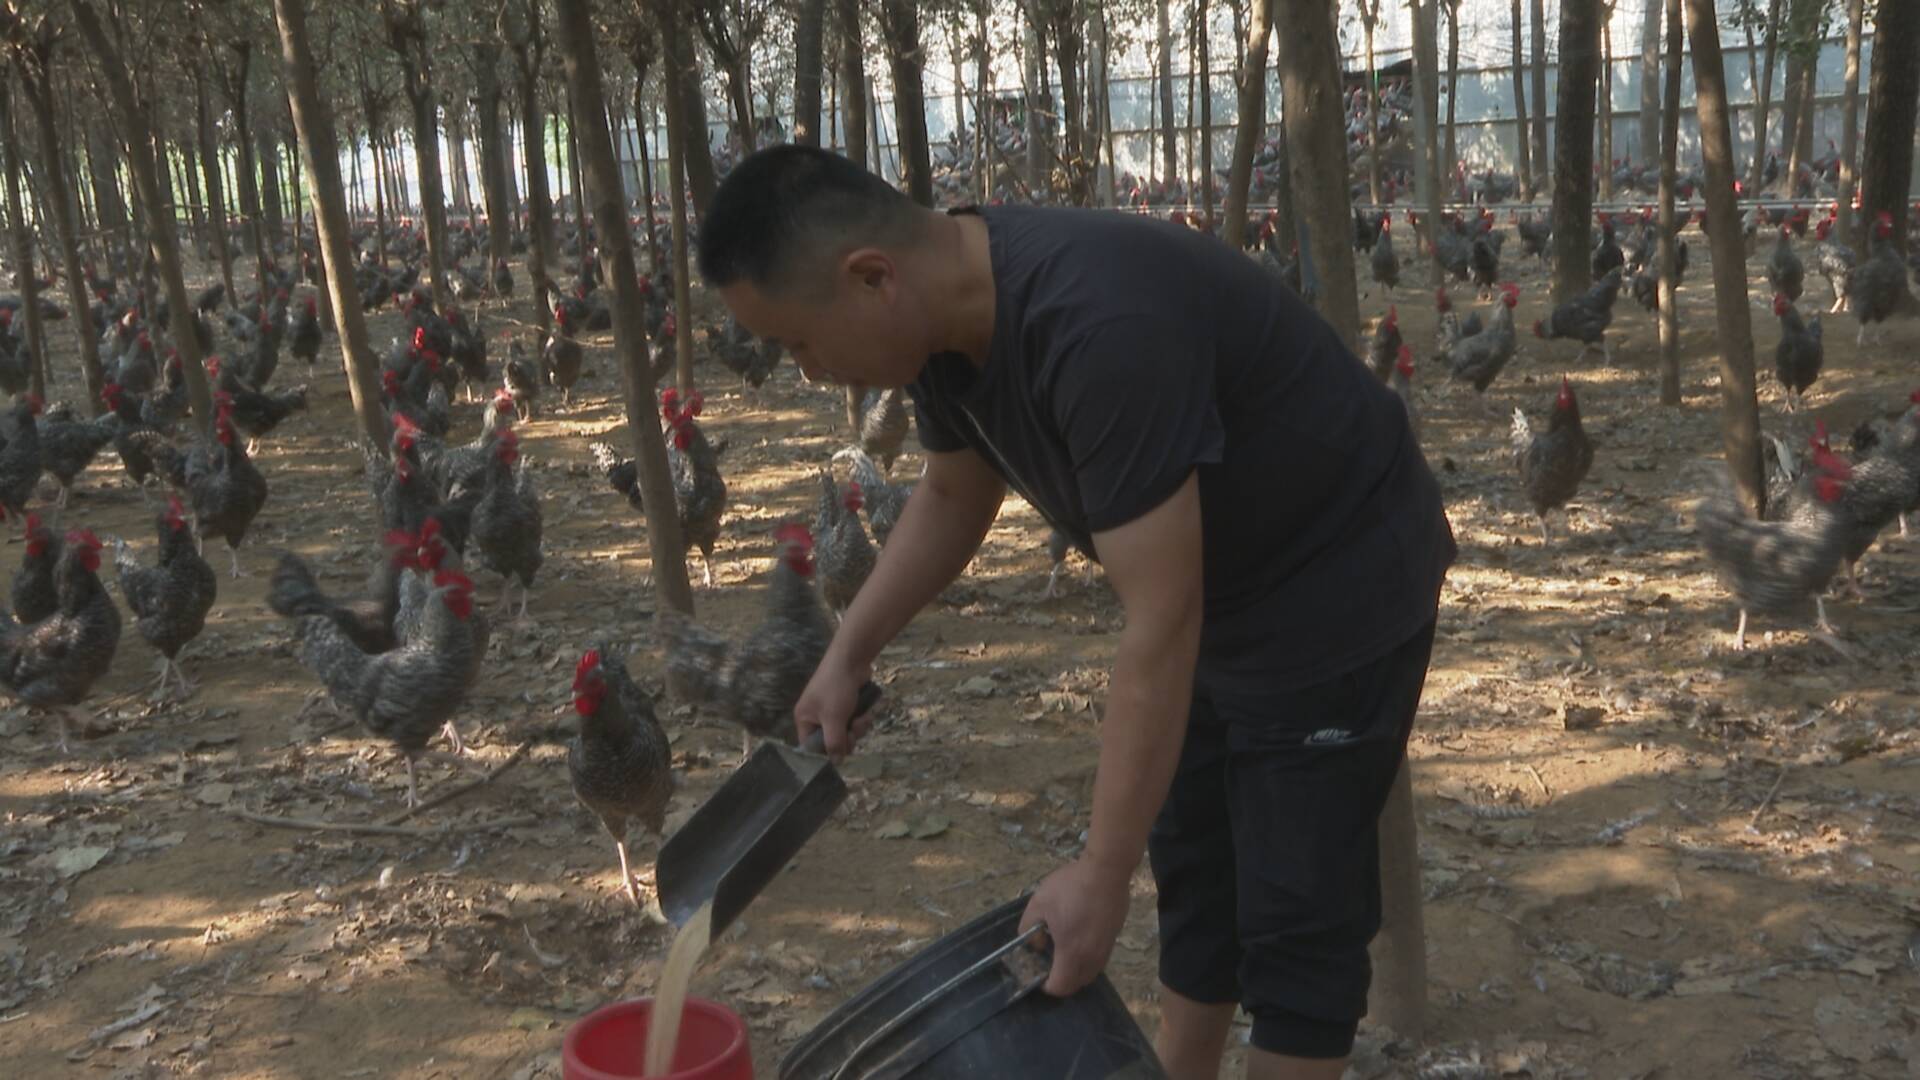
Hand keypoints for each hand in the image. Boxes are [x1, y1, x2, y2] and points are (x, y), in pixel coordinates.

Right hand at [793, 653, 873, 756]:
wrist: (852, 659)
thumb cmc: (836, 687)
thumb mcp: (833, 718)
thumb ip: (834, 742)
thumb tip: (836, 762)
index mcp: (805, 719)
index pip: (811, 747)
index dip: (826, 752)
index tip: (840, 751)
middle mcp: (816, 717)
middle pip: (832, 741)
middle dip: (848, 737)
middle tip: (854, 730)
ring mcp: (833, 711)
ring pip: (847, 733)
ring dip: (858, 728)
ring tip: (862, 717)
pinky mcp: (847, 705)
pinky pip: (854, 722)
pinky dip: (862, 718)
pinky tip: (867, 711)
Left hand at [1018, 856, 1133, 996]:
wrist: (1107, 870)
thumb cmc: (1070, 887)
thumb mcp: (1038, 904)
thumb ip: (1028, 929)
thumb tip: (1036, 944)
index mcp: (1072, 953)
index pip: (1060, 987)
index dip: (1046, 985)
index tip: (1038, 972)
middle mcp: (1092, 957)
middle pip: (1077, 984)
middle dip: (1062, 980)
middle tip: (1049, 962)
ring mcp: (1106, 948)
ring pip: (1090, 972)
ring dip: (1076, 970)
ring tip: (1064, 949)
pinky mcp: (1114, 937)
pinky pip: (1099, 959)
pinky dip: (1087, 958)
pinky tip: (1079, 936)